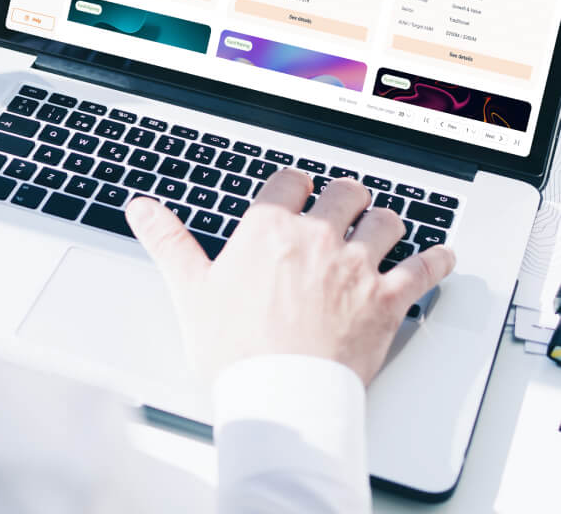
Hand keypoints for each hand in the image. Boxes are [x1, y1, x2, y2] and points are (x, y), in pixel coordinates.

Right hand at [127, 169, 455, 386]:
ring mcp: (358, 268)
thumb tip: (141, 207)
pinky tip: (438, 256)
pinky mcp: (388, 302)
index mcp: (270, 228)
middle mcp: (318, 238)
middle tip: (339, 205)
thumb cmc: (234, 348)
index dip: (293, 185)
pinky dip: (434, 260)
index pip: (290, 181)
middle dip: (342, 196)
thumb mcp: (189, 289)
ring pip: (385, 221)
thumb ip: (167, 240)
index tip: (294, 191)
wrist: (280, 397)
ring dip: (384, 220)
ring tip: (379, 225)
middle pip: (344, 193)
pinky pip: (423, 270)